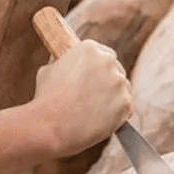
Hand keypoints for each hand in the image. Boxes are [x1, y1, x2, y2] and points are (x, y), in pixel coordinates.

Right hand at [30, 39, 132, 155]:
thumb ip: (64, 63)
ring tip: (96, 111)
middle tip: (96, 96)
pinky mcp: (126, 103)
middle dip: (108, 82)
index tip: (95, 77)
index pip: (103, 54)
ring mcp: (119, 82)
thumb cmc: (46, 99)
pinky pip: (127, 108)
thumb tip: (66, 65)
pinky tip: (102, 120)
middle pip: (116, 70)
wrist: (51, 125)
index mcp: (89, 48)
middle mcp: (108, 61)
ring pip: (124, 89)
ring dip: (114, 98)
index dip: (98, 68)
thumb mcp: (49, 69)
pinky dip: (118, 115)